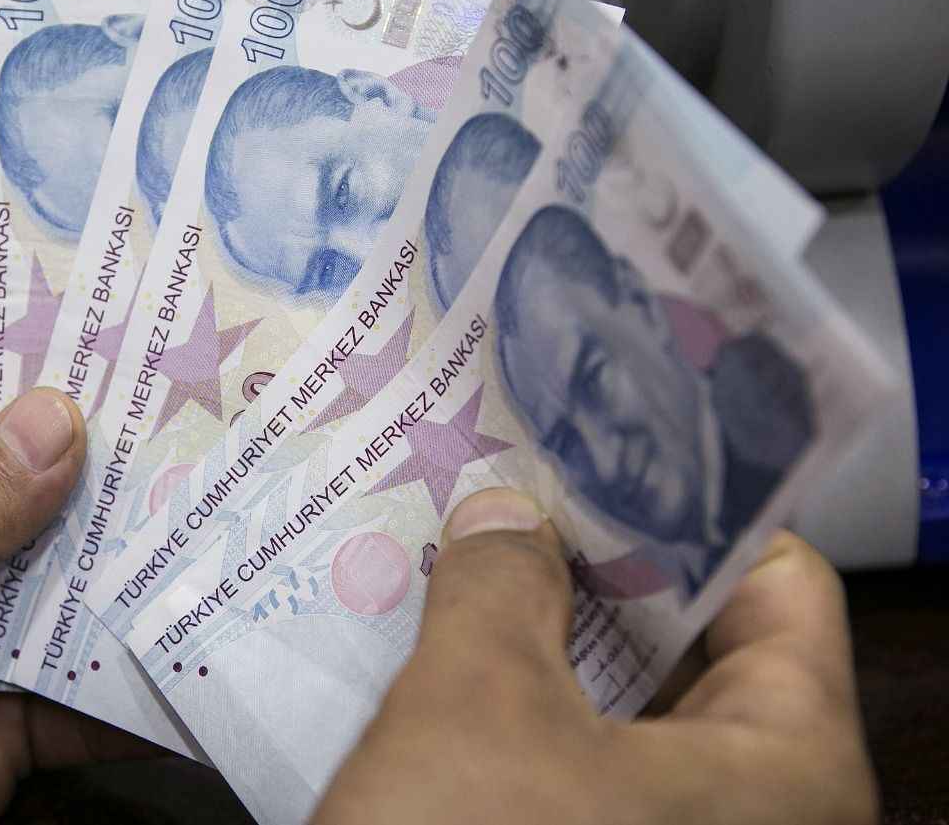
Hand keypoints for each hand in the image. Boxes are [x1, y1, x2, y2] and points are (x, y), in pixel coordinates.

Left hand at [0, 389, 159, 824]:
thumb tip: (54, 422)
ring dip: (135, 570)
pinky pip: (81, 696)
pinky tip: (200, 646)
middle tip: (199, 427)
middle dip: (105, 475)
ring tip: (226, 521)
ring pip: (66, 591)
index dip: (24, 383)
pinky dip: (138, 684)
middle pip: (26, 501)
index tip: (115, 347)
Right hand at [313, 489, 878, 824]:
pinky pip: (583, 768)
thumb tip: (507, 509)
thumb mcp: (477, 706)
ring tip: (467, 554)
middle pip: (696, 645)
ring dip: (545, 633)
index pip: (778, 584)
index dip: (689, 507)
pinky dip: (525, 707)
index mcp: (789, 770)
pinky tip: (446, 654)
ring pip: (625, 709)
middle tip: (513, 490)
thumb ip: (499, 581)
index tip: (598, 448)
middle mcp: (760, 819)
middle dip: (597, 567)